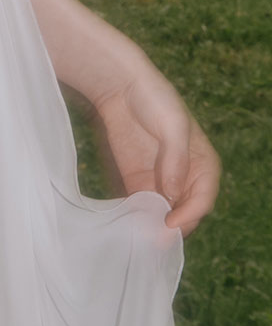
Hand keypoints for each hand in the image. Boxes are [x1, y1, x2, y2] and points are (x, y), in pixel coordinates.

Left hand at [86, 57, 220, 236]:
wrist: (120, 86)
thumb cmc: (155, 100)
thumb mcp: (173, 125)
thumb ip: (176, 160)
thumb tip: (175, 194)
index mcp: (204, 166)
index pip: (202, 201)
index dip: (190, 216)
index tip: (171, 224)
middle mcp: (186, 179)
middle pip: (184, 213)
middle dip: (172, 227)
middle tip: (154, 239)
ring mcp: (162, 182)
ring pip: (163, 215)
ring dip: (153, 227)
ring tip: (140, 237)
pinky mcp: (138, 181)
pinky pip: (141, 207)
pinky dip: (137, 218)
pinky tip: (127, 225)